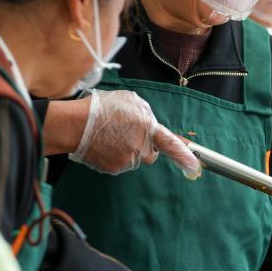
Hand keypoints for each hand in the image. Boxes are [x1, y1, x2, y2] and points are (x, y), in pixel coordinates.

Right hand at [68, 89, 200, 176]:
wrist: (75, 125)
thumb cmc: (102, 108)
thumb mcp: (130, 101)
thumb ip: (145, 114)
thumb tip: (150, 124)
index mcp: (147, 128)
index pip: (171, 144)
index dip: (185, 155)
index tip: (196, 164)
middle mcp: (141, 147)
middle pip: (150, 153)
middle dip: (143, 146)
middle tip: (126, 133)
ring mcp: (128, 160)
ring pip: (134, 158)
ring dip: (127, 150)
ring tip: (110, 136)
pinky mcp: (115, 169)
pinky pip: (121, 164)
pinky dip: (114, 156)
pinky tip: (104, 144)